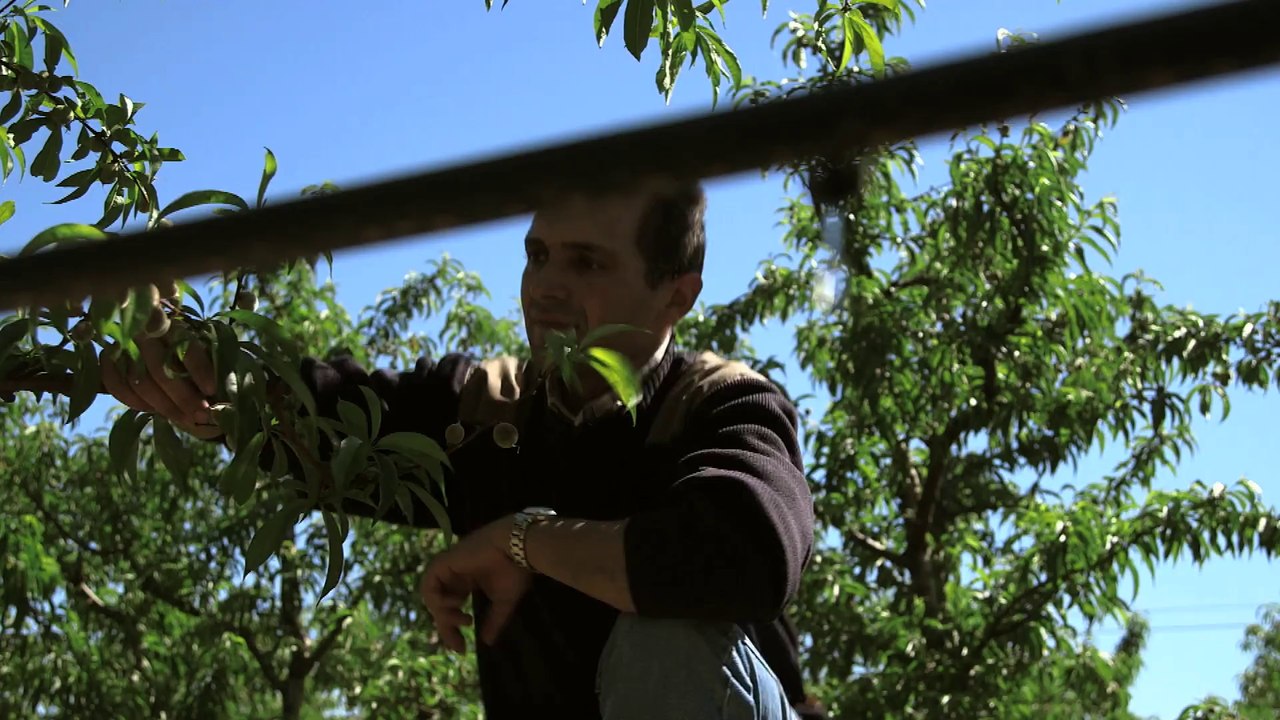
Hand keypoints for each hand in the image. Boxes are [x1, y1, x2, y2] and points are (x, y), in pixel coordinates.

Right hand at [99, 321, 221, 439]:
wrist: (152, 338)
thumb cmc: (186, 348)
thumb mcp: (203, 348)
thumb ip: (211, 364)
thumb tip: (221, 393)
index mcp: (174, 324)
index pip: (185, 346)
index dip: (199, 369)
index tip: (212, 390)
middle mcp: (145, 330)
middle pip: (160, 369)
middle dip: (183, 397)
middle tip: (201, 415)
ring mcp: (122, 343)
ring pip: (138, 380)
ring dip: (162, 405)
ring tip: (185, 419)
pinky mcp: (106, 356)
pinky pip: (114, 384)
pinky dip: (132, 401)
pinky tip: (152, 411)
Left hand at [419, 516, 530, 652]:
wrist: (518, 549)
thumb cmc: (514, 570)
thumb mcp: (503, 602)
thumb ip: (493, 621)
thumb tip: (487, 642)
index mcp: (466, 582)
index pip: (450, 609)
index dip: (452, 631)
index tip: (462, 649)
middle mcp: (454, 576)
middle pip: (438, 606)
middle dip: (447, 627)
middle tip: (461, 642)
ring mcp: (447, 568)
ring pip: (431, 597)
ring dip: (444, 614)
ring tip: (463, 619)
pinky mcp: (443, 562)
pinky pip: (428, 586)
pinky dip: (438, 599)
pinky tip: (458, 603)